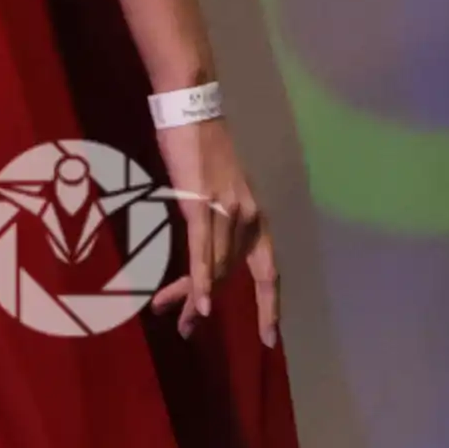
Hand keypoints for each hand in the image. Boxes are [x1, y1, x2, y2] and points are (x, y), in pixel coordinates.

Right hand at [149, 105, 269, 338]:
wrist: (191, 109)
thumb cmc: (200, 147)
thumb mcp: (218, 191)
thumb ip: (219, 222)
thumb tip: (208, 252)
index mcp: (256, 215)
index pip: (268, 271)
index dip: (270, 306)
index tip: (270, 339)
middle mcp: (248, 216)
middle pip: (229, 275)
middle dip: (206, 305)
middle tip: (189, 330)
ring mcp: (227, 210)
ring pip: (212, 268)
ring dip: (193, 298)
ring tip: (178, 321)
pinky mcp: (202, 204)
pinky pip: (202, 251)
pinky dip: (201, 281)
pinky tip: (200, 306)